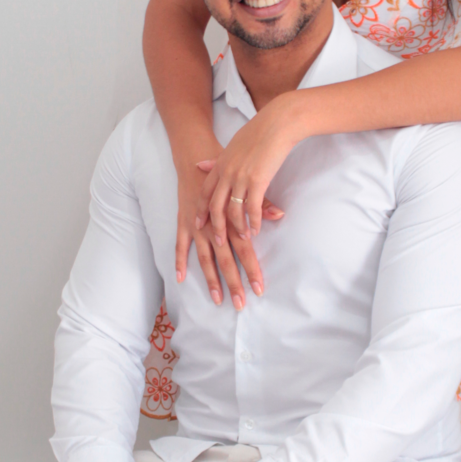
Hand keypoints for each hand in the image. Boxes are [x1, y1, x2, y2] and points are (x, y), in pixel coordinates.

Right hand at [175, 158, 279, 310]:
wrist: (197, 157)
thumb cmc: (228, 173)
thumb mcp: (246, 186)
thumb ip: (261, 204)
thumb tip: (280, 214)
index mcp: (232, 220)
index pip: (245, 251)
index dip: (252, 271)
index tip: (259, 289)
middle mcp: (214, 227)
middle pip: (225, 261)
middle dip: (234, 283)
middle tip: (240, 304)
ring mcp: (196, 227)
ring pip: (204, 259)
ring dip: (211, 280)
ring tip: (218, 299)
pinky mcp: (183, 223)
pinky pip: (180, 246)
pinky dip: (179, 261)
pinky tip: (180, 279)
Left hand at [200, 93, 299, 255]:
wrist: (276, 123)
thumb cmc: (258, 132)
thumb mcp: (231, 145)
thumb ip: (216, 159)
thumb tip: (200, 163)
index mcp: (220, 164)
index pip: (205, 192)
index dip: (201, 210)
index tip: (199, 224)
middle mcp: (227, 173)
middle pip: (215, 206)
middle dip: (216, 227)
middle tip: (218, 242)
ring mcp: (241, 178)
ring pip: (233, 211)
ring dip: (237, 228)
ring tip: (244, 238)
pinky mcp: (258, 181)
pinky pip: (252, 208)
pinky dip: (254, 221)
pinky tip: (256, 229)